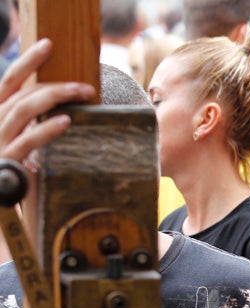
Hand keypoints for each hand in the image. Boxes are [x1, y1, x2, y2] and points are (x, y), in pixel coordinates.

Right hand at [0, 39, 96, 162]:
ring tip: (84, 94)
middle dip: (56, 85)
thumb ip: (29, 120)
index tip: (48, 44)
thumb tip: (60, 102)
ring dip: (56, 98)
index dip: (27, 61)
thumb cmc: (9, 167)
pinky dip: (47, 129)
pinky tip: (66, 121)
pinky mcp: (7, 160)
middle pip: (22, 93)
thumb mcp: (17, 138)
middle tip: (87, 86)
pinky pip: (28, 141)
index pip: (10, 81)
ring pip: (24, 110)